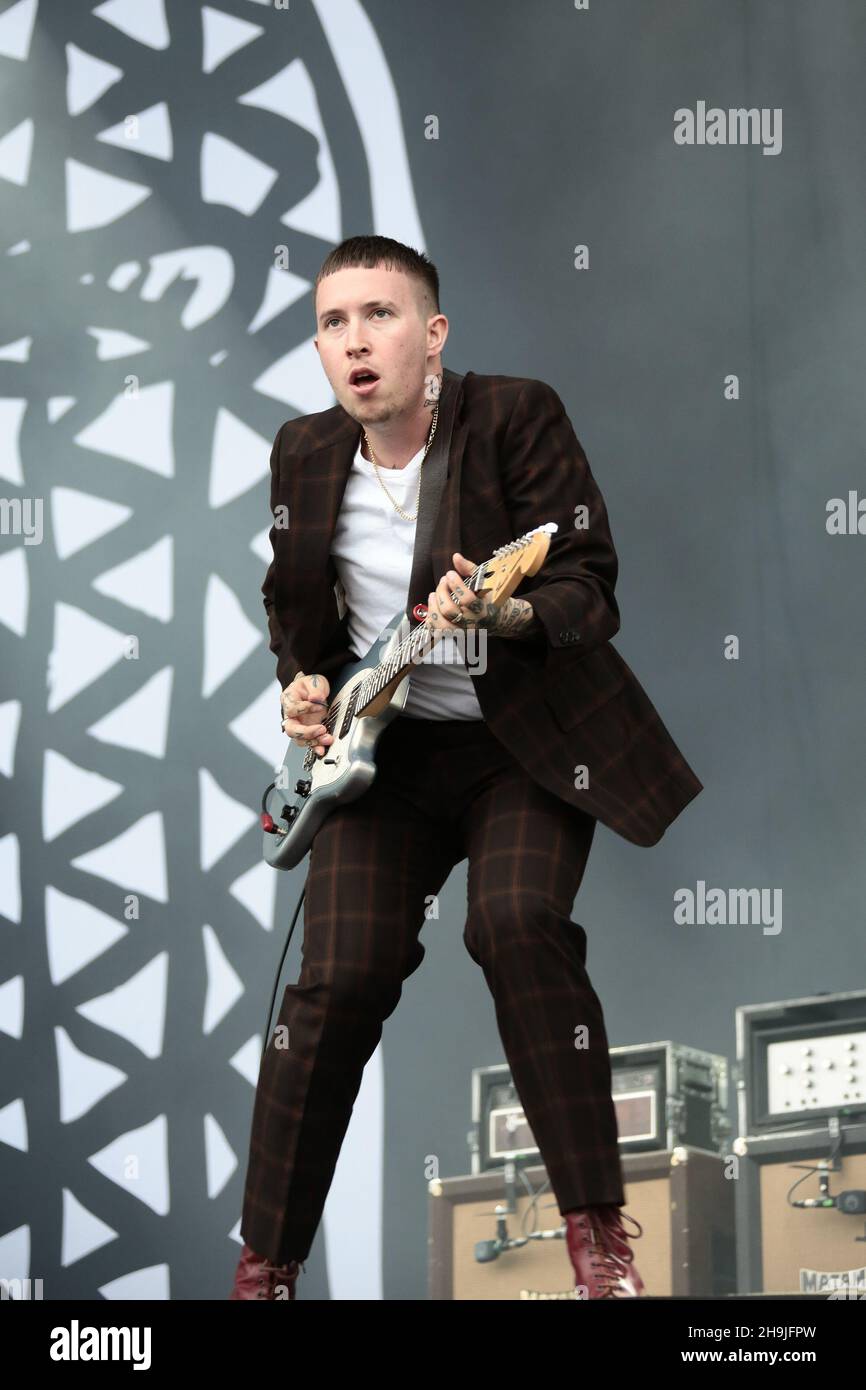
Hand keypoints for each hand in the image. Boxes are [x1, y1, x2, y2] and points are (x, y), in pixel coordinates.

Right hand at [281, 672, 332, 757]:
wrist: (312, 690)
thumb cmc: (310, 686)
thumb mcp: (314, 681)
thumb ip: (315, 689)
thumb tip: (315, 698)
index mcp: (288, 699)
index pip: (293, 709)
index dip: (306, 708)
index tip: (320, 705)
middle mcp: (290, 715)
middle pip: (291, 729)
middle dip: (307, 732)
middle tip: (321, 729)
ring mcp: (298, 725)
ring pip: (299, 739)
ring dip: (313, 741)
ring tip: (327, 739)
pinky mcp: (306, 732)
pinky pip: (308, 742)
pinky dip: (315, 747)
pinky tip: (322, 749)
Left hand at [426, 552, 540, 640]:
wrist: (497, 619)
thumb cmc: (490, 597)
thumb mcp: (485, 582)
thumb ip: (470, 569)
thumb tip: (455, 557)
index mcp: (483, 610)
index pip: (467, 599)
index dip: (455, 585)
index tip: (450, 574)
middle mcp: (472, 624)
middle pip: (449, 611)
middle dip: (442, 592)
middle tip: (443, 581)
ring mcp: (462, 632)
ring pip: (441, 624)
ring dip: (433, 606)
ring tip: (433, 594)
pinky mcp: (455, 636)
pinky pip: (437, 631)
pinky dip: (431, 619)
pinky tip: (433, 606)